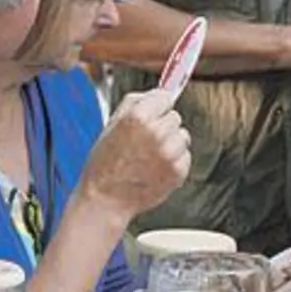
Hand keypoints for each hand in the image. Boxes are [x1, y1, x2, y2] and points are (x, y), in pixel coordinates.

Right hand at [77, 88, 191, 218]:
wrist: (105, 199)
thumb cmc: (105, 163)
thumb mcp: (112, 123)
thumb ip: (136, 102)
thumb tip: (159, 91)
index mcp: (139, 117)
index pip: (165, 97)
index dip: (156, 107)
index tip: (150, 115)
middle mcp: (157, 133)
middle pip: (175, 116)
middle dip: (162, 125)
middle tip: (144, 142)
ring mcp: (170, 153)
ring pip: (183, 136)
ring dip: (171, 144)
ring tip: (149, 157)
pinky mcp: (179, 171)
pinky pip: (185, 156)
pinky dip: (174, 162)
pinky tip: (156, 169)